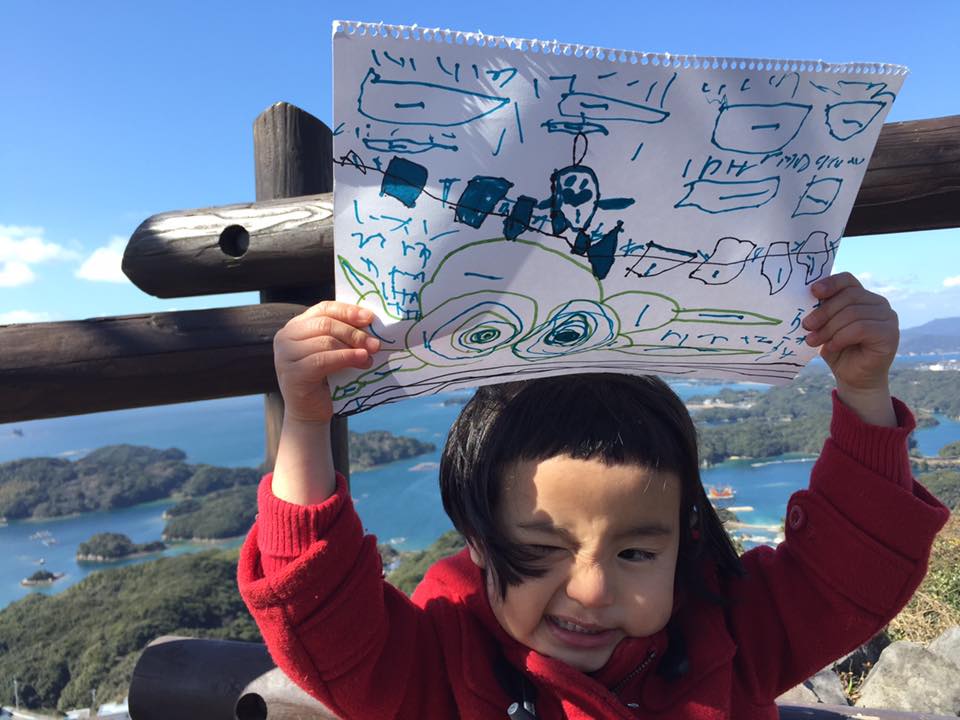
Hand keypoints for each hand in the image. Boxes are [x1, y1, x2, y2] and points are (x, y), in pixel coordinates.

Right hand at [273, 301, 380, 424]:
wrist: (309, 413)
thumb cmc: (325, 380)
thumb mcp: (332, 351)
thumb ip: (342, 335)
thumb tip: (369, 321)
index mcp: (295, 326)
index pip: (323, 309)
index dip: (347, 311)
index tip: (369, 317)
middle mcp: (285, 337)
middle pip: (325, 324)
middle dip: (354, 332)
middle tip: (375, 343)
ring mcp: (286, 355)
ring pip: (325, 341)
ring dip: (353, 347)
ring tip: (370, 356)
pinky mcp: (292, 373)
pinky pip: (323, 360)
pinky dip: (346, 358)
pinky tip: (362, 360)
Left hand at [802, 272, 898, 424]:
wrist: (853, 377)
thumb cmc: (837, 349)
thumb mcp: (825, 326)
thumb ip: (822, 309)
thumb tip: (807, 295)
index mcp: (862, 296)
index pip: (848, 280)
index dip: (830, 283)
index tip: (812, 292)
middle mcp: (879, 303)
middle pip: (848, 297)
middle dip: (823, 312)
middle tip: (806, 326)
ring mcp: (888, 318)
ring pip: (852, 314)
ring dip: (828, 328)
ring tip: (813, 341)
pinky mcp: (890, 334)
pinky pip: (860, 328)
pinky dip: (840, 338)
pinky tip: (830, 347)